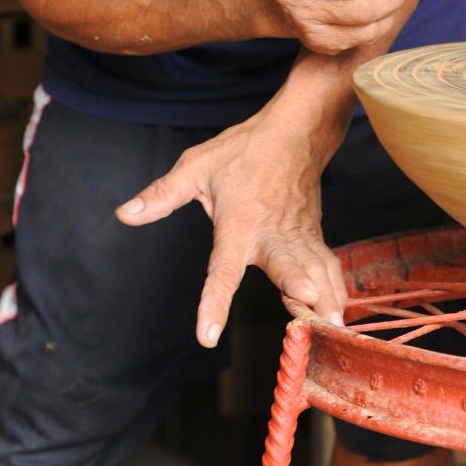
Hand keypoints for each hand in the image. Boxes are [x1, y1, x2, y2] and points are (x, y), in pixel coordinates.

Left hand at [114, 112, 348, 345]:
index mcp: (237, 223)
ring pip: (315, 267)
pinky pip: (328, 264)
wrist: (295, 130)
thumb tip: (125, 213)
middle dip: (301, 285)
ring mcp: (297, 234)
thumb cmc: (244, 149)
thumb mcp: (196, 166)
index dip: (214, 302)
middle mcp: (271, 233)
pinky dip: (337, 288)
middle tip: (316, 308)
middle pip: (286, 264)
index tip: (208, 335)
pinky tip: (340, 314)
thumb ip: (163, 194)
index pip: (222, 269)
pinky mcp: (314, 234)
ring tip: (336, 326)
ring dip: (327, 296)